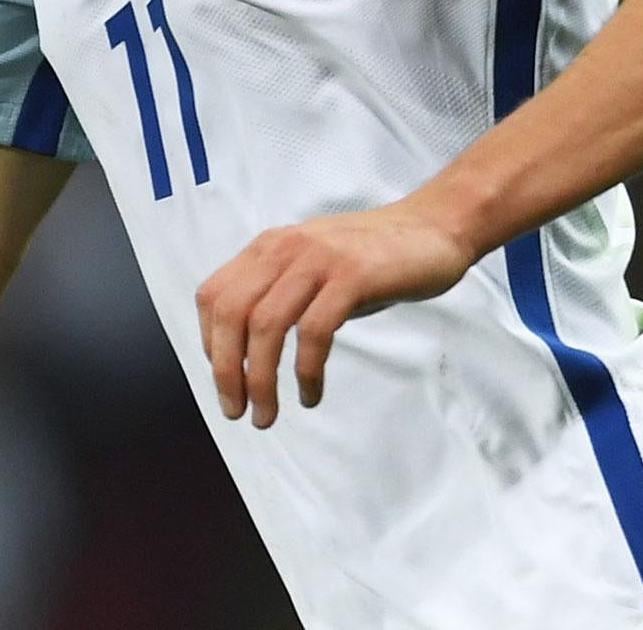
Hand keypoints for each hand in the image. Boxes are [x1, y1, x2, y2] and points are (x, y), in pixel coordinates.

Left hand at [194, 198, 470, 429]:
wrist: (433, 227)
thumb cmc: (373, 257)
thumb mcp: (314, 266)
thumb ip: (281, 292)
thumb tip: (248, 349)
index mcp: (270, 246)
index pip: (213, 294)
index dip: (209, 342)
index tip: (225, 378)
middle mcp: (286, 247)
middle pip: (232, 313)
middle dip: (226, 371)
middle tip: (236, 411)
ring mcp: (319, 259)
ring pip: (267, 326)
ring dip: (260, 380)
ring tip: (267, 415)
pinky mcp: (353, 275)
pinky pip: (315, 331)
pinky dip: (306, 371)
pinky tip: (310, 395)